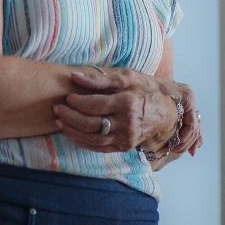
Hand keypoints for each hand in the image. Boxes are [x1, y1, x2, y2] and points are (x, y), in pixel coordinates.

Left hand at [53, 86, 172, 152]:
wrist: (168, 112)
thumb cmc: (145, 91)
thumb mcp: (127, 78)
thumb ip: (100, 79)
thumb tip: (75, 76)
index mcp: (127, 103)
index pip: (94, 105)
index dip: (76, 102)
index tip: (66, 97)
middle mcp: (128, 123)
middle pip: (90, 124)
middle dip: (69, 117)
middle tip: (56, 109)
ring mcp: (127, 138)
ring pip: (93, 138)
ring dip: (72, 131)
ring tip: (59, 122)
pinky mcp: (125, 147)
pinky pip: (100, 148)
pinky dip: (83, 142)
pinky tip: (72, 134)